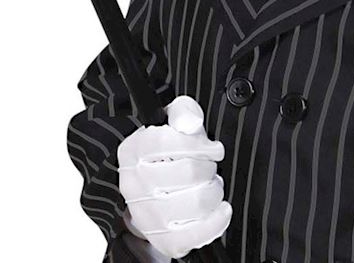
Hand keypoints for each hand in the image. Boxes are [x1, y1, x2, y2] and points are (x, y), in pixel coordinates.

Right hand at [117, 95, 231, 258]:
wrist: (155, 191)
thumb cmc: (169, 153)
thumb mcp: (173, 122)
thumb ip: (183, 113)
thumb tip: (189, 123)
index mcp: (134, 151)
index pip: (166, 142)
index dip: (198, 143)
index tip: (212, 147)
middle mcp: (135, 185)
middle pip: (189, 172)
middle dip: (209, 166)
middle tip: (208, 166)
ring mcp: (147, 215)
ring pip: (197, 202)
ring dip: (214, 190)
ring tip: (208, 185)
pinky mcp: (164, 240)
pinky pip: (196, 235)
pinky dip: (217, 220)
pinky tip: (220, 208)